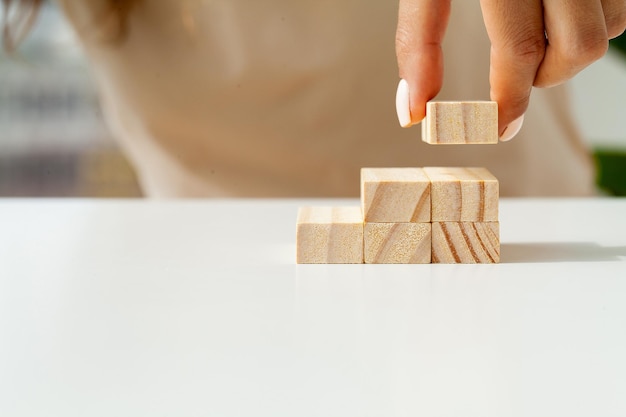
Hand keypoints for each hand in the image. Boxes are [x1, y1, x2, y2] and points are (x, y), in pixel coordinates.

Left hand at [395, 0, 625, 140]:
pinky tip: (560, 9)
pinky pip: (623, 3)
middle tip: (516, 74)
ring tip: (536, 34)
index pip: (519, 48)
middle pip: (579, 48)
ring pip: (609, 28)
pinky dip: (594, 19)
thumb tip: (412, 111)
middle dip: (546, 77)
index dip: (511, 100)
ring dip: (571, 49)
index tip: (500, 128)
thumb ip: (417, 40)